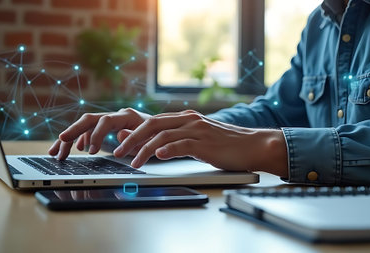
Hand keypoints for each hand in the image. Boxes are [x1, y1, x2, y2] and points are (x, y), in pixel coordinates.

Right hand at [48, 108, 150, 159]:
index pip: (104, 121)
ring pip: (85, 126)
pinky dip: (78, 141)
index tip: (91, 152)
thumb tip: (118, 135)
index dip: (95, 135)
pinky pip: (88, 133)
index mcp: (126, 115)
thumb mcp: (151, 138)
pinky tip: (71, 151)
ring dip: (70, 138)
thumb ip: (136, 137)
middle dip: (73, 130)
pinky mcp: (107, 130)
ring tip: (56, 153)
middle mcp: (115, 116)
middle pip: (89, 120)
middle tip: (61, 141)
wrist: (165, 130)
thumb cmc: (159, 135)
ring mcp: (110, 122)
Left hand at [114, 110, 288, 176]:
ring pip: (164, 135)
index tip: (118, 144)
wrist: (253, 145)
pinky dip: (169, 149)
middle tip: (117, 153)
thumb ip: (171, 138)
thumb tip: (147, 141)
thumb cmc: (224, 145)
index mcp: (185, 118)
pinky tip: (159, 156)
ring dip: (145, 149)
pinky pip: (183, 144)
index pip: (152, 122)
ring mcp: (198, 130)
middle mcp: (189, 120)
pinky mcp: (206, 143)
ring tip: (134, 163)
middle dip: (132, 139)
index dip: (133, 133)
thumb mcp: (195, 139)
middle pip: (152, 125)